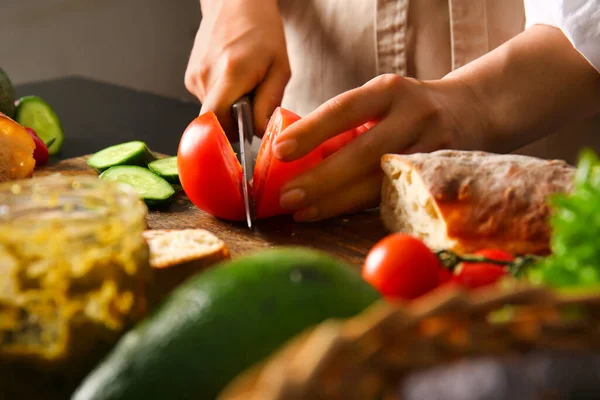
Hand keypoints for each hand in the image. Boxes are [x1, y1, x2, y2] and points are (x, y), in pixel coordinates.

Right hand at [185, 0, 289, 136]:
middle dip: (236, 123)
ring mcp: (194, 77)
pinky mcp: (191, 78)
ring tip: (244, 86)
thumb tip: (260, 133)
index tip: (247, 135)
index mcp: (230, 73)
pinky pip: (208, 101)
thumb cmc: (261, 31)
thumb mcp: (280, 68)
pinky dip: (223, 98)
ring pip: (213, 112)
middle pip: (217, 121)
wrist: (235, 4)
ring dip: (231, 108)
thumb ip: (269, 104)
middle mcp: (206, 76)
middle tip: (252, 104)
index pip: (217, 122)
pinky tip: (233, 80)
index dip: (231, 136)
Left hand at [272, 74, 482, 221]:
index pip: (345, 109)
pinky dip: (359, 207)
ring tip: (302, 212)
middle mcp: (414, 116)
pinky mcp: (438, 176)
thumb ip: (347, 123)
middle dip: (321, 179)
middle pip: (364, 153)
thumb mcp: (381, 100)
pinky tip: (332, 213)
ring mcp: (432, 148)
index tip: (279, 150)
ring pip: (380, 182)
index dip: (312, 130)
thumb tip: (292, 156)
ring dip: (336, 201)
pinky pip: (393, 196)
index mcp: (390, 90)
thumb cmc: (407, 108)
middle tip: (286, 196)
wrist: (472, 111)